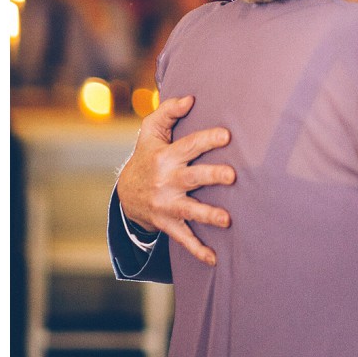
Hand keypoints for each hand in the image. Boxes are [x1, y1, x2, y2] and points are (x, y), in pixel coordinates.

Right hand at [115, 94, 232, 266]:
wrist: (126, 194)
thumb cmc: (146, 155)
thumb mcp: (149, 131)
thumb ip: (168, 111)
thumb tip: (190, 98)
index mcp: (165, 156)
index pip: (189, 146)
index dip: (207, 139)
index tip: (227, 135)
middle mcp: (166, 180)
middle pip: (192, 177)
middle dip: (212, 176)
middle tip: (231, 175)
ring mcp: (166, 204)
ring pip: (189, 210)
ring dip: (208, 215)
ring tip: (226, 220)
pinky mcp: (167, 223)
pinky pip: (183, 238)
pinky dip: (197, 250)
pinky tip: (214, 258)